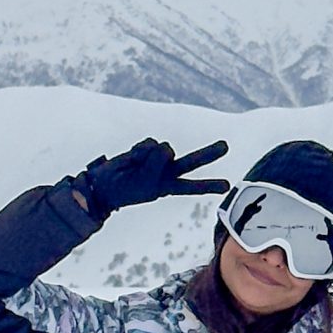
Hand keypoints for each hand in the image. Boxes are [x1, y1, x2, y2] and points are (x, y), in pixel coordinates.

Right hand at [74, 137, 230, 223]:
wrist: (105, 184)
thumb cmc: (127, 189)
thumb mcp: (145, 184)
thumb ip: (157, 165)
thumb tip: (164, 146)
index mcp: (169, 186)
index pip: (193, 186)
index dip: (209, 186)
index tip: (227, 186)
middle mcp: (168, 171)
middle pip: (192, 161)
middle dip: (209, 154)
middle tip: (226, 147)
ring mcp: (158, 158)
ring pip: (165, 149)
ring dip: (150, 158)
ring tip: (137, 168)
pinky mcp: (147, 148)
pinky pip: (150, 144)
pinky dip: (140, 151)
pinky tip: (133, 158)